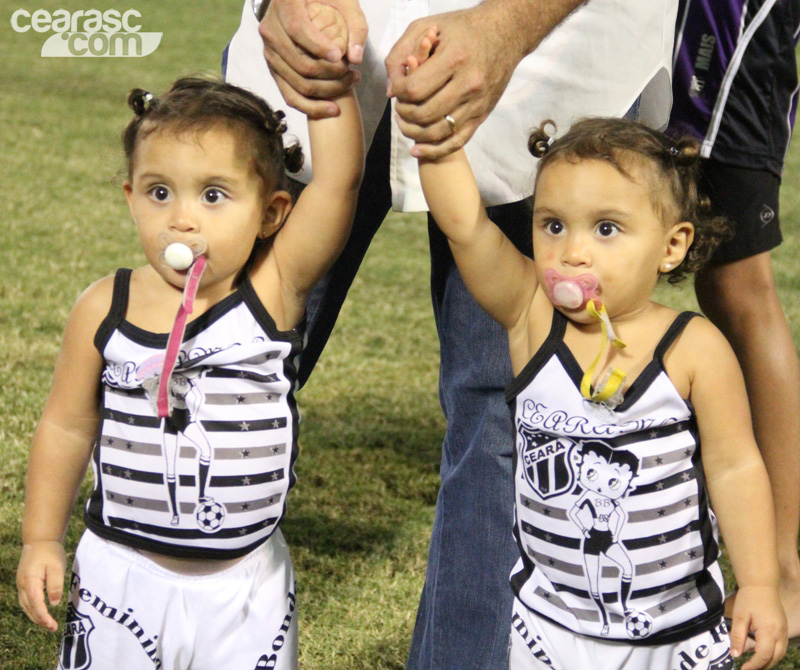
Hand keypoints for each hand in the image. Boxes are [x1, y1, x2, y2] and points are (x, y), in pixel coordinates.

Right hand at [17, 540, 66, 631]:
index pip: (36, 605)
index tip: (52, 625)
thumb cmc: (50, 552)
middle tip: (53, 628)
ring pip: (26, 606)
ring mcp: (21, 584)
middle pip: (29, 608)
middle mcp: (22, 586)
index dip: (43, 617)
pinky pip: (26, 600)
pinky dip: (32, 609)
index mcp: (30, 582)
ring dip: (35, 616)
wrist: (39, 540)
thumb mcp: (57, 567)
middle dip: (40, 620)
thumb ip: (55, 585)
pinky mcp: (23, 582)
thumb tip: (54, 604)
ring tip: (47, 624)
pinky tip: (40, 612)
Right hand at [259, 0, 367, 116]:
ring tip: (350, 84)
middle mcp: (270, 30)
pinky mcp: (274, 70)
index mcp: (284, 5)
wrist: (299, 3)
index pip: (297, 30)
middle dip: (330, 75)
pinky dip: (311, 107)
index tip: (339, 57)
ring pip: (296, 84)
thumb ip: (355, 24)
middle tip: (355, 74)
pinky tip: (332, 108)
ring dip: (327, 91)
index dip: (318, 46)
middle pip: (299, 63)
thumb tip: (355, 58)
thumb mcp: (344, 1)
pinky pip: (289, 96)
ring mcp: (269, 52)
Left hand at [387, 6, 523, 159]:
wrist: (506, 34)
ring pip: (437, 131)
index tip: (395, 88)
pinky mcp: (482, 115)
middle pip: (424, 113)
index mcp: (454, 59)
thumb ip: (402, 52)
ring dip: (414, 132)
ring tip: (404, 122)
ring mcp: (477, 103)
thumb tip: (391, 90)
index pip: (415, 89)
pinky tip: (416, 149)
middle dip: (403, 112)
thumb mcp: (429, 25)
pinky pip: (456, 141)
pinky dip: (434, 150)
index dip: (398, 92)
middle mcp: (468, 84)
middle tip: (399, 105)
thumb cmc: (463, 29)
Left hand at [729, 585, 786, 668]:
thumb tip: (735, 655)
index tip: (743, 669)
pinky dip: (773, 653)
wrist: (762, 584)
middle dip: (762, 666)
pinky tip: (762, 652)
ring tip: (754, 663)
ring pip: (780, 654)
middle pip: (774, 658)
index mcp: (769, 631)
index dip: (753, 665)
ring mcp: (784, 631)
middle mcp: (780, 634)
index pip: (763, 656)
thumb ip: (737, 637)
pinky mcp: (784, 628)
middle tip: (748, 668)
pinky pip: (781, 647)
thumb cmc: (748, 599)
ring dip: (768, 661)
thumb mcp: (739, 617)